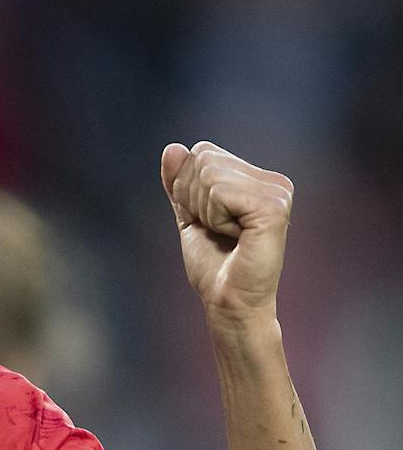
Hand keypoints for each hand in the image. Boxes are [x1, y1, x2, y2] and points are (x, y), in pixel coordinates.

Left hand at [160, 141, 292, 329]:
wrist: (228, 301)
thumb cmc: (213, 265)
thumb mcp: (189, 217)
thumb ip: (180, 184)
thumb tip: (172, 147)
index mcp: (257, 179)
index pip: (202, 152)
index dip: (187, 189)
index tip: (206, 221)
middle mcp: (273, 181)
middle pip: (203, 159)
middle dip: (193, 199)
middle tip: (216, 230)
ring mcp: (277, 192)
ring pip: (209, 174)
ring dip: (204, 211)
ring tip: (228, 235)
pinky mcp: (274, 207)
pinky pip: (219, 193)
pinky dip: (214, 218)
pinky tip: (235, 237)